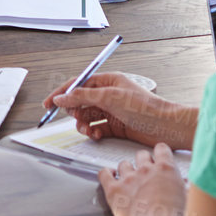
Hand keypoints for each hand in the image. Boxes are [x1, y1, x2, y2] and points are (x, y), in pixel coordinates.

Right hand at [44, 72, 197, 150]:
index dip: (61, 93)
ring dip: (83, 124)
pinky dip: (93, 132)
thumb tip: (61, 97)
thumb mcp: (109, 97)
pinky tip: (96, 135)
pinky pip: (96, 128)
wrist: (166, 127)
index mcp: (107, 81)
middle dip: (75, 111)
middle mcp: (108, 95)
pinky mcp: (116, 127)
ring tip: (88, 129)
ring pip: (87, 117)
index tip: (48, 104)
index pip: (77, 84)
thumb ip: (82, 96)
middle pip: (80, 102)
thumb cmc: (145, 107)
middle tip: (78, 117)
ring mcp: (112, 111)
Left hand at [100, 143, 185, 215]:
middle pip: (141, 155)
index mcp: (166, 170)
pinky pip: (104, 173)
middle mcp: (146, 170)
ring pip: (124, 164)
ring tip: (129, 181)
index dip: (159, 153)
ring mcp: (128, 179)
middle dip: (143, 162)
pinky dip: (106, 174)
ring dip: (126, 170)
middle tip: (145, 174)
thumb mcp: (187, 200)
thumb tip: (185, 184)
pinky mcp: (114, 190)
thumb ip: (184, 187)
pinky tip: (110, 177)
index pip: (161, 149)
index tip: (158, 157)